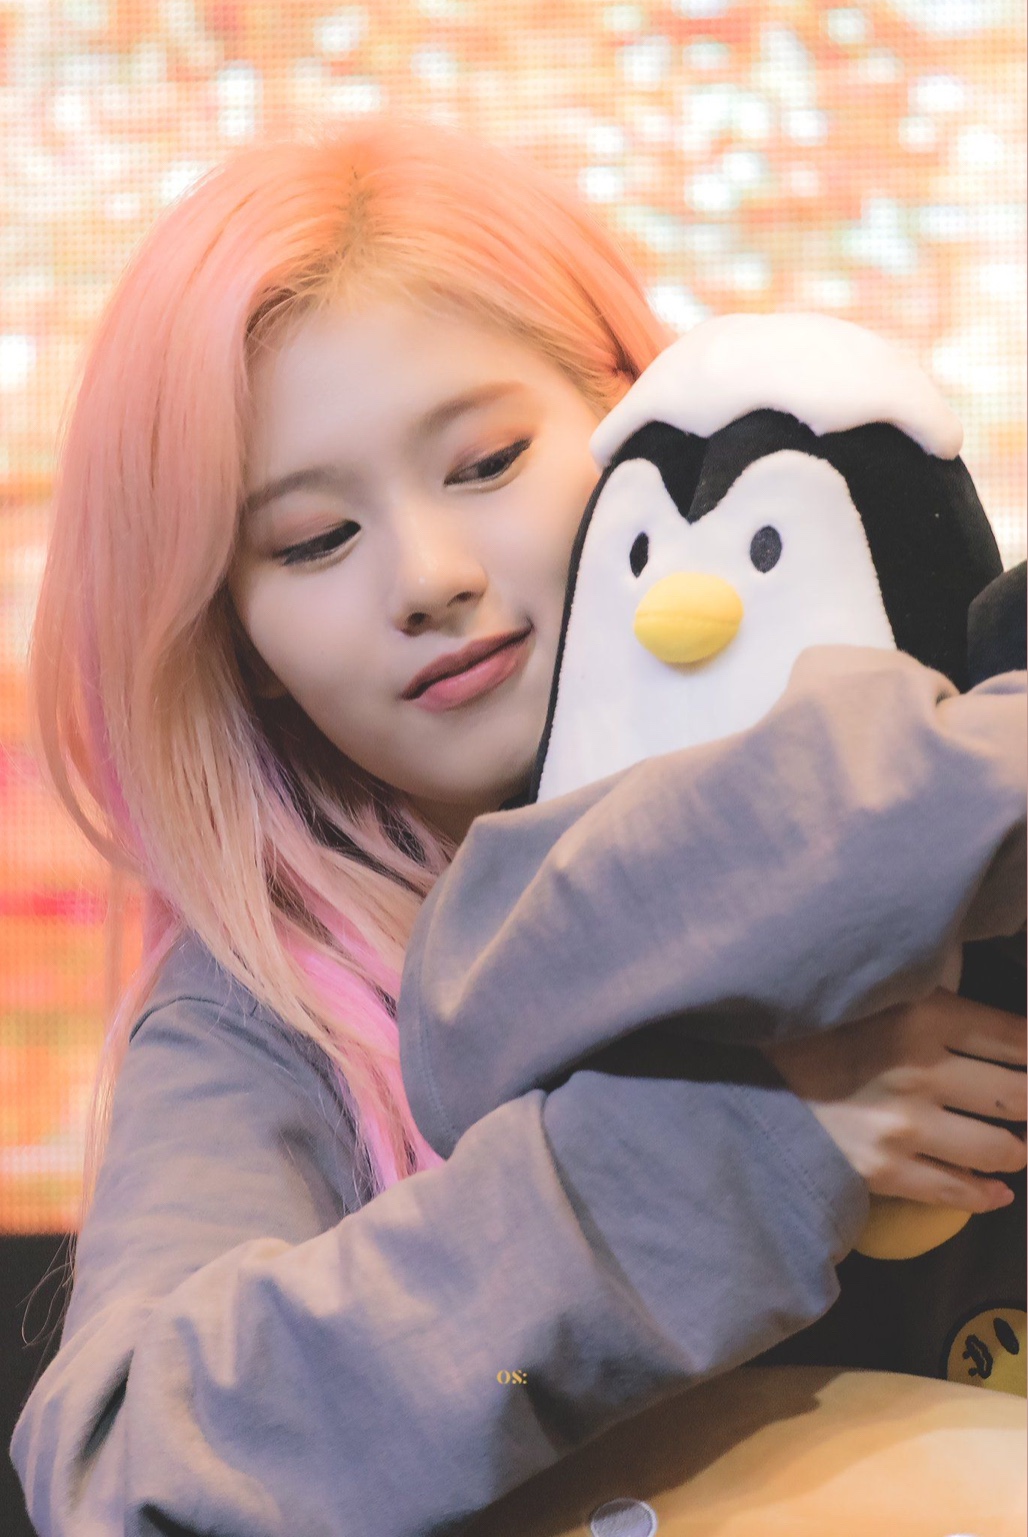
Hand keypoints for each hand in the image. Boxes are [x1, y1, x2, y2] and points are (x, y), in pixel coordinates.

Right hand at [765, 990, 1026, 1211]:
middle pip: (1021, 1096)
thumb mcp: (879, 993)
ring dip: (1017, 1150)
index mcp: (925, 1016)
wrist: (743, 1076)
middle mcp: (923, 1071)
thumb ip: (935, 1002)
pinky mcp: (884, 1170)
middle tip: (1027, 1103)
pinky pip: (956, 1191)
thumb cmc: (812, 1026)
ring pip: (1000, 1148)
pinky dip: (987, 1194)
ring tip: (1015, 1146)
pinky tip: (998, 1190)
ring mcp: (905, 1126)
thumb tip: (994, 1020)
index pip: (1018, 1040)